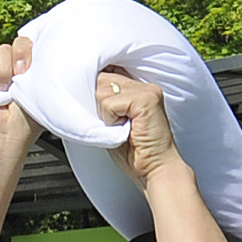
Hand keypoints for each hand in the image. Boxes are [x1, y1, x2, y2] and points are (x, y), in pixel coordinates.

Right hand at [0, 39, 37, 148]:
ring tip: (5, 91)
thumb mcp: (41, 90)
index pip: (36, 44)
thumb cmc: (26, 120)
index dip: (32, 51)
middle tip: (19, 78)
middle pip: (20, 42)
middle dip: (20, 58)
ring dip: (4, 71)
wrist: (5, 133)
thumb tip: (40, 52)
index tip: (31, 67)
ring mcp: (1, 70)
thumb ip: (41, 68)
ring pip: (3, 50)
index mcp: (36, 70)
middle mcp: (19, 68)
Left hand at [95, 70, 184, 189]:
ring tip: (121, 127)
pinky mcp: (145, 99)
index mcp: (136, 88)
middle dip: (100, 104)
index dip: (97, 91)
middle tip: (115, 125)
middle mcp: (143, 85)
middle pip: (101, 78)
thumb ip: (104, 104)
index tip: (104, 112)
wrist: (156, 170)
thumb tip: (85, 91)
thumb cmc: (135, 153)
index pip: (107, 72)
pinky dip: (110, 120)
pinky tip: (125, 129)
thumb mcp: (112, 123)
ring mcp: (146, 90)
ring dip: (105, 114)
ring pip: (102, 90)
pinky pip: (109, 103)